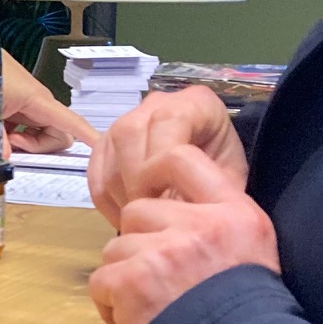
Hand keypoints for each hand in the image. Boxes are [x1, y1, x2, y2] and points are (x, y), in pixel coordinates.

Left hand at [2, 56, 100, 154]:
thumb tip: (4, 159)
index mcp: (38, 101)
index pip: (73, 122)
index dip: (90, 136)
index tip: (104, 150)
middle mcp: (38, 102)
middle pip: (57, 135)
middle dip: (39, 147)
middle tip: (11, 143)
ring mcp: (26, 103)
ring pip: (39, 132)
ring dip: (24, 141)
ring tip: (0, 135)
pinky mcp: (14, 103)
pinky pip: (24, 125)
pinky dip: (12, 134)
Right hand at [87, 86, 246, 225]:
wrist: (213, 166)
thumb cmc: (223, 172)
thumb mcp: (227, 180)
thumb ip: (202, 189)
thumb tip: (168, 211)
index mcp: (195, 104)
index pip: (166, 122)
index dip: (159, 163)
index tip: (164, 203)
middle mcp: (158, 103)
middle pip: (129, 133)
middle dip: (135, 182)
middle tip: (148, 218)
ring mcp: (128, 118)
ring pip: (108, 150)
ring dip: (118, 192)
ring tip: (138, 220)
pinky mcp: (108, 140)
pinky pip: (95, 167)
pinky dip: (105, 197)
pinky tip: (123, 216)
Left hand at [88, 146, 281, 323]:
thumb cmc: (247, 312)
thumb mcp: (252, 248)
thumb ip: (217, 218)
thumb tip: (175, 201)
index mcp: (233, 212)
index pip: (179, 159)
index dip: (154, 171)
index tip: (151, 192)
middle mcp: (199, 225)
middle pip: (138, 210)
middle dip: (139, 240)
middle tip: (159, 275)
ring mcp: (163, 252)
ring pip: (114, 247)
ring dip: (124, 274)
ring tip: (152, 303)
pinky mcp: (133, 281)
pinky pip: (100, 280)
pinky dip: (110, 303)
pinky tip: (136, 319)